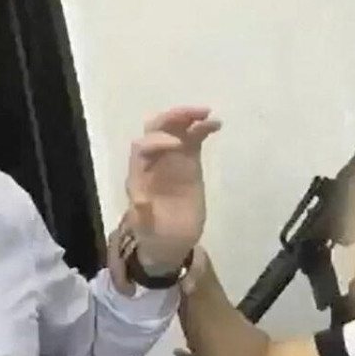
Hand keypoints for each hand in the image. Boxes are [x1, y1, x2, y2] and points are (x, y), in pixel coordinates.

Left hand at [123, 106, 220, 270]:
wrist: (169, 242)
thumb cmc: (154, 234)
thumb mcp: (147, 228)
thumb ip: (143, 214)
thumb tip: (140, 200)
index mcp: (138, 174)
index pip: (142, 148)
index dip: (158, 142)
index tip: (178, 145)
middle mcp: (152, 162)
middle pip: (156, 130)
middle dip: (172, 118)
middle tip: (194, 113)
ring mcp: (171, 160)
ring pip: (175, 130)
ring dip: (187, 118)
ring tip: (207, 114)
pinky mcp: (188, 163)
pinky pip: (192, 141)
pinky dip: (202, 130)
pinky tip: (216, 125)